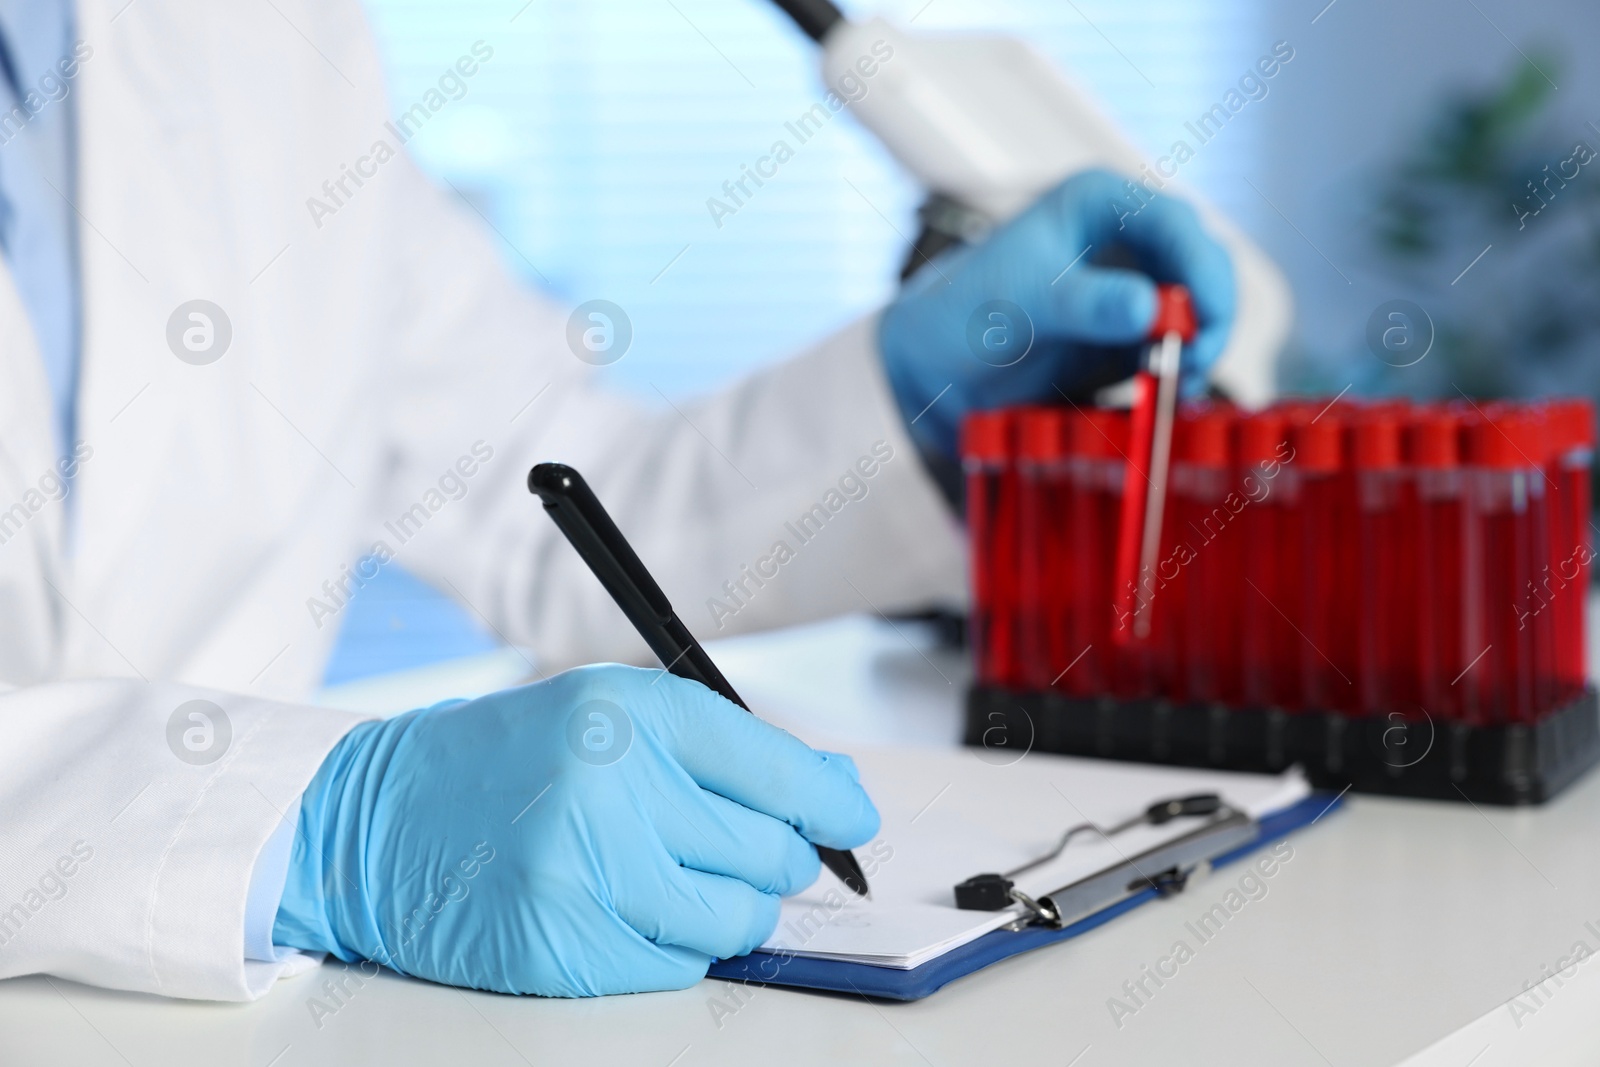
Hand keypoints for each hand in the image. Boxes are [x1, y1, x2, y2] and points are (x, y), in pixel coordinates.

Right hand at [272, 664, 878, 995]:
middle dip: (768, 856)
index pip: (778, 769)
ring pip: (736, 919)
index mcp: (631, 711)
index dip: (829, 804)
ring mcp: (584, 871)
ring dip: (725, 908)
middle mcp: (611, 784)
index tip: (851, 822)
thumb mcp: (615, 716)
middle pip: (771, 852)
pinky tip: (622, 907)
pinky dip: (671, 944)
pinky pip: (679, 965)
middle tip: (721, 844)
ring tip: (670, 876)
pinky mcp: (562, 945)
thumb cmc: (516, 761)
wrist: (379, 819)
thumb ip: (731, 751)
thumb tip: (845, 799)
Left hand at [879, 169, 1235, 458]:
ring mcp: (1134, 287)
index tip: (1203, 325)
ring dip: (1198, 350)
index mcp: (1102, 202)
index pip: (1177, 224)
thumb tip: (1152, 309)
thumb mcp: (1023, 304)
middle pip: (1202, 268)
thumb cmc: (965, 312)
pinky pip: (1177, 350)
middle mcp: (1127, 237)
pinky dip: (1180, 374)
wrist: (934, 366)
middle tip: (1189, 366)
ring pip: (1199, 311)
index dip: (1203, 272)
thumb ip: (1086, 304)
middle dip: (1209, 317)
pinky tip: (1161, 397)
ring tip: (1172, 386)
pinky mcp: (1131, 337)